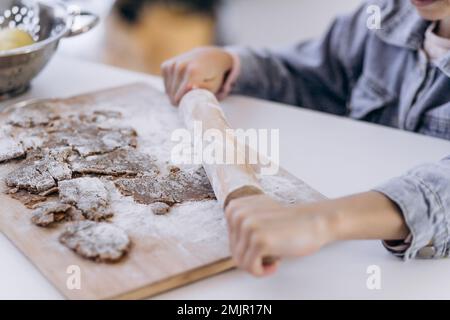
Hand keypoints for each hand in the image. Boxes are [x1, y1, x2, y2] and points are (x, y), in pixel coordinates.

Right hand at [161, 46, 233, 104]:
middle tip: (191, 98)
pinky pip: (166, 85)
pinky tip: (181, 83)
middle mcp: (180, 66)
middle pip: (173, 95)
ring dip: (176, 95)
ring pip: (168, 92)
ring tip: (188, 90)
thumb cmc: (213, 75)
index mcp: (193, 71)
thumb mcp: (214, 85)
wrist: (209, 56)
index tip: (191, 105)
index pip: (180, 96)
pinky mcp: (166, 65)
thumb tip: (189, 87)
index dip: (184, 104)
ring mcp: (171, 65)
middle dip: (180, 100)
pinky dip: (172, 87)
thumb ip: (202, 89)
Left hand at [225, 192, 408, 276]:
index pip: (230, 242)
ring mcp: (248, 226)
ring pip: (240, 262)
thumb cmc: (288, 224)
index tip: (265, 243)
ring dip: (259, 266)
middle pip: (234, 253)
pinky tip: (276, 264)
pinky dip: (263, 272)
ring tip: (275, 256)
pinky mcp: (259, 240)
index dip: (248, 249)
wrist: (314, 221)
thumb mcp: (258, 217)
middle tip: (273, 251)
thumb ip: (241, 228)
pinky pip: (251, 268)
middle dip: (254, 259)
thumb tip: (233, 252)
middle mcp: (238, 214)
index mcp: (234, 207)